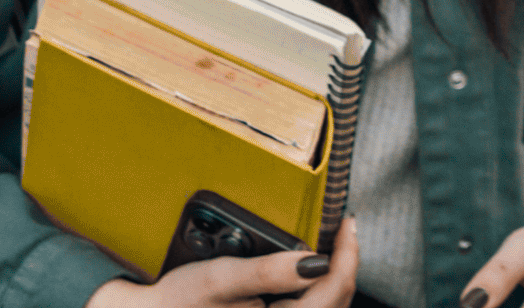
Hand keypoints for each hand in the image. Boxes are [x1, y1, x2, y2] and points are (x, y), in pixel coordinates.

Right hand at [83, 218, 357, 307]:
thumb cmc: (176, 301)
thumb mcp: (219, 278)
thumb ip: (268, 272)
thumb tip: (315, 261)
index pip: (332, 293)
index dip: (347, 256)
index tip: (348, 224)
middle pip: (334, 301)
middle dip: (343, 265)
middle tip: (343, 230)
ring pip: (324, 307)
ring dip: (331, 278)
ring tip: (331, 244)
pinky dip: (315, 290)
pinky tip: (308, 269)